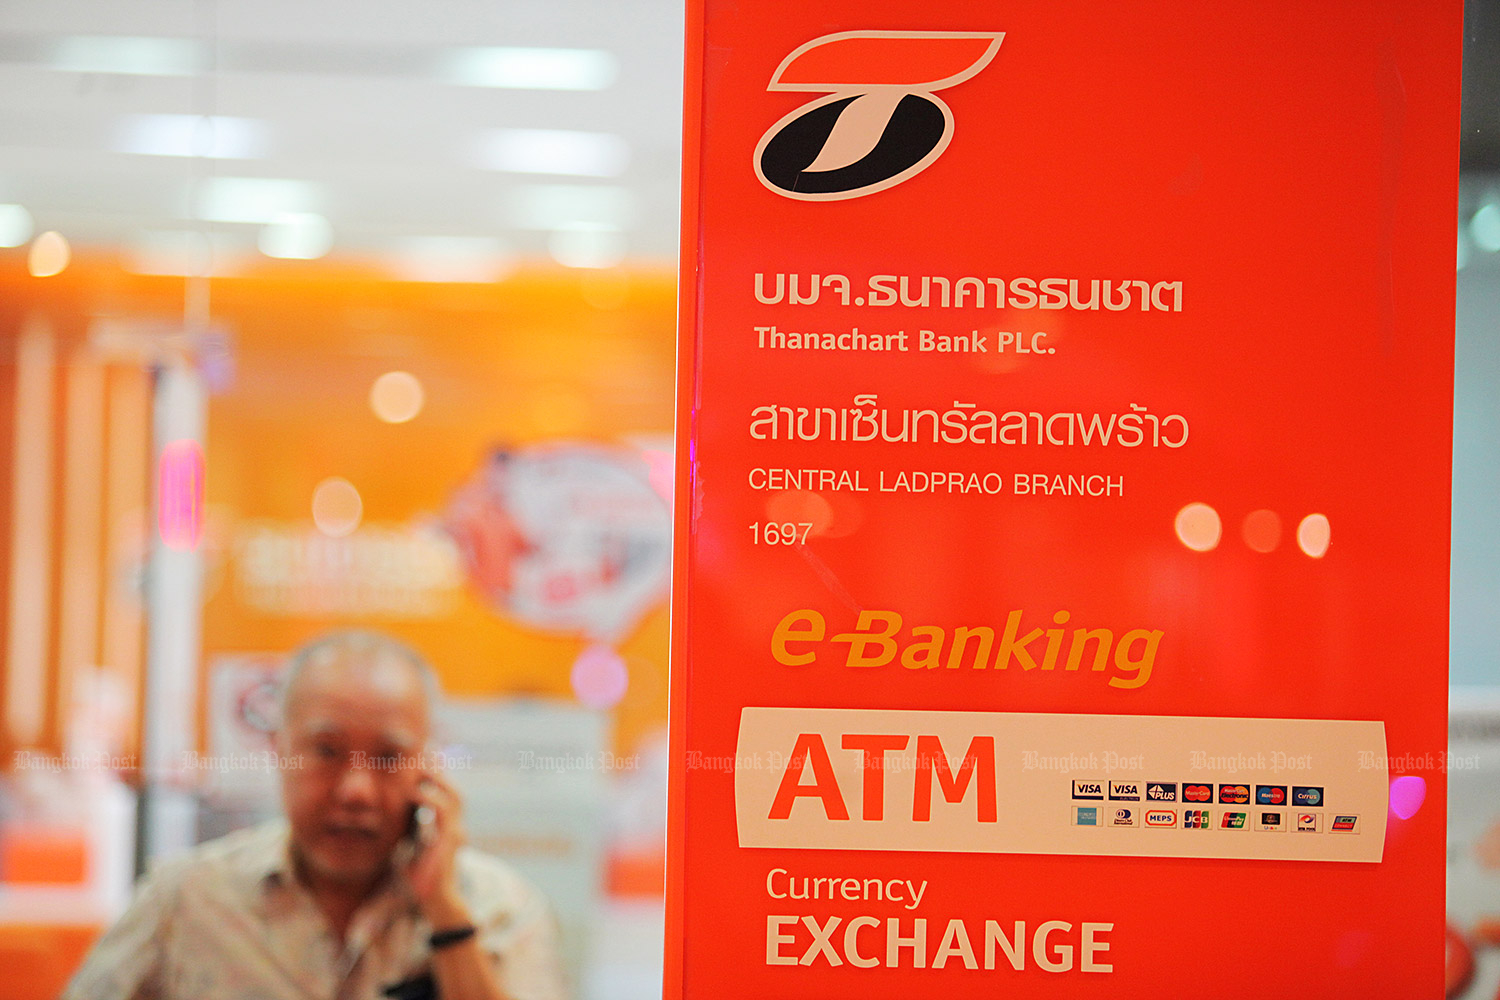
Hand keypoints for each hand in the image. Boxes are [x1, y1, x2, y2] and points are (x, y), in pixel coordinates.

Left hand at [406, 767, 471, 928]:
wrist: (433, 904)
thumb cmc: (418, 879)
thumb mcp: (409, 849)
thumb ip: (406, 832)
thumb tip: (386, 817)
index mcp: (445, 828)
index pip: (445, 794)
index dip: (435, 776)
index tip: (418, 757)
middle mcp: (455, 828)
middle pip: (454, 791)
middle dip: (439, 771)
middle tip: (420, 752)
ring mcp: (456, 834)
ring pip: (454, 797)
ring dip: (437, 779)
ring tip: (418, 765)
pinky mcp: (450, 842)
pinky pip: (443, 813)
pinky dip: (430, 798)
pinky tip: (413, 791)